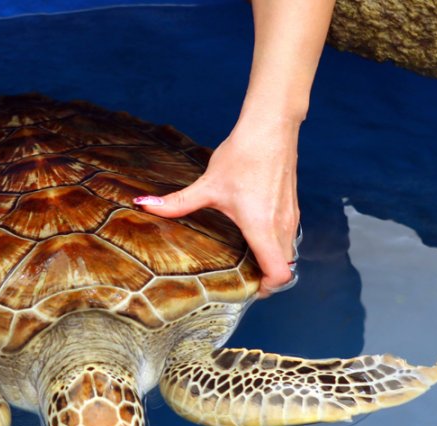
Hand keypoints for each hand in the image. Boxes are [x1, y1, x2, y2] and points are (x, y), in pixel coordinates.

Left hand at [135, 117, 299, 296]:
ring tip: (246, 260)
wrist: (271, 127)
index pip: (279, 273)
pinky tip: (254, 234)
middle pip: (285, 268)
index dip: (267, 288)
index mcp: (261, 227)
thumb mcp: (208, 185)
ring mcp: (291, 216)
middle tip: (242, 278)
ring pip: (289, 252)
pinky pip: (289, 236)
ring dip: (272, 260)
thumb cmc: (243, 156)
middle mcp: (281, 226)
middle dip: (266, 277)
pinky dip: (276, 244)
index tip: (248, 287)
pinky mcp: (292, 206)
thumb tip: (144, 205)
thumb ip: (177, 203)